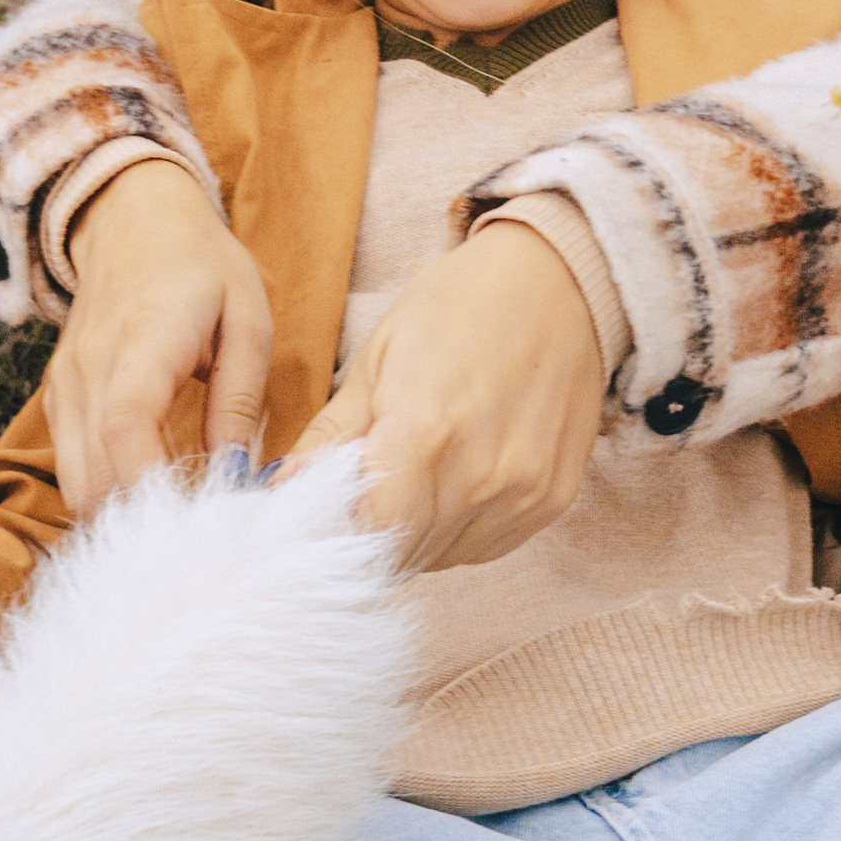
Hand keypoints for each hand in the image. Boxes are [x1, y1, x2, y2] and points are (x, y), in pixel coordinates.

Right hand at [47, 158, 271, 515]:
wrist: (130, 221)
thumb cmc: (201, 266)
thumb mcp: (247, 320)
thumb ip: (239, 399)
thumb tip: (238, 472)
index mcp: (143, 339)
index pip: (128, 424)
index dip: (154, 483)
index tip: (198, 524)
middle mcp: (90, 370)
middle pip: (94, 471)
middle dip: (144, 522)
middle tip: (200, 550)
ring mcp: (67, 388)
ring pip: (77, 482)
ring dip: (122, 517)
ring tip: (178, 536)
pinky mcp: (60, 402)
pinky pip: (73, 468)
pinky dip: (106, 498)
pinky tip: (149, 509)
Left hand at [289, 220, 607, 571]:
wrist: (560, 283)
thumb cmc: (460, 307)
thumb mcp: (378, 357)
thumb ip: (331, 436)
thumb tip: (280, 490)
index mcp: (427, 430)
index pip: (367, 532)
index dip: (338, 530)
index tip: (324, 511)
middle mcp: (482, 474)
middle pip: (402, 551)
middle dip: (370, 532)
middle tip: (363, 490)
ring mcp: (524, 493)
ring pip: (442, 557)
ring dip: (415, 534)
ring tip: (415, 476)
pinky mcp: (553, 501)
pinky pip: (485, 546)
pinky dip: (457, 529)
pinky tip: (456, 480)